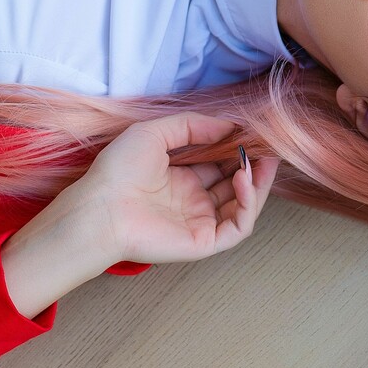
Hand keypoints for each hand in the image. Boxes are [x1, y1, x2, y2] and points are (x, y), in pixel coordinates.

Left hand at [55, 113, 278, 265]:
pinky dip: (248, 205)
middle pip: (234, 184)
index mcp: (179, 178)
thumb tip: (229, 125)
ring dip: (257, 183)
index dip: (236, 149)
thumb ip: (192, 125)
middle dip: (253, 165)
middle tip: (267, 146)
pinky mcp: (202, 241)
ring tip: (260, 161)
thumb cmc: (118, 170)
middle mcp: (192, 200)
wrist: (100, 207)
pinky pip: (237, 227)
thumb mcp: (153, 132)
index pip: (218, 164)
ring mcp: (199, 222)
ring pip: (242, 206)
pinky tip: (243, 180)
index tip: (252, 132)